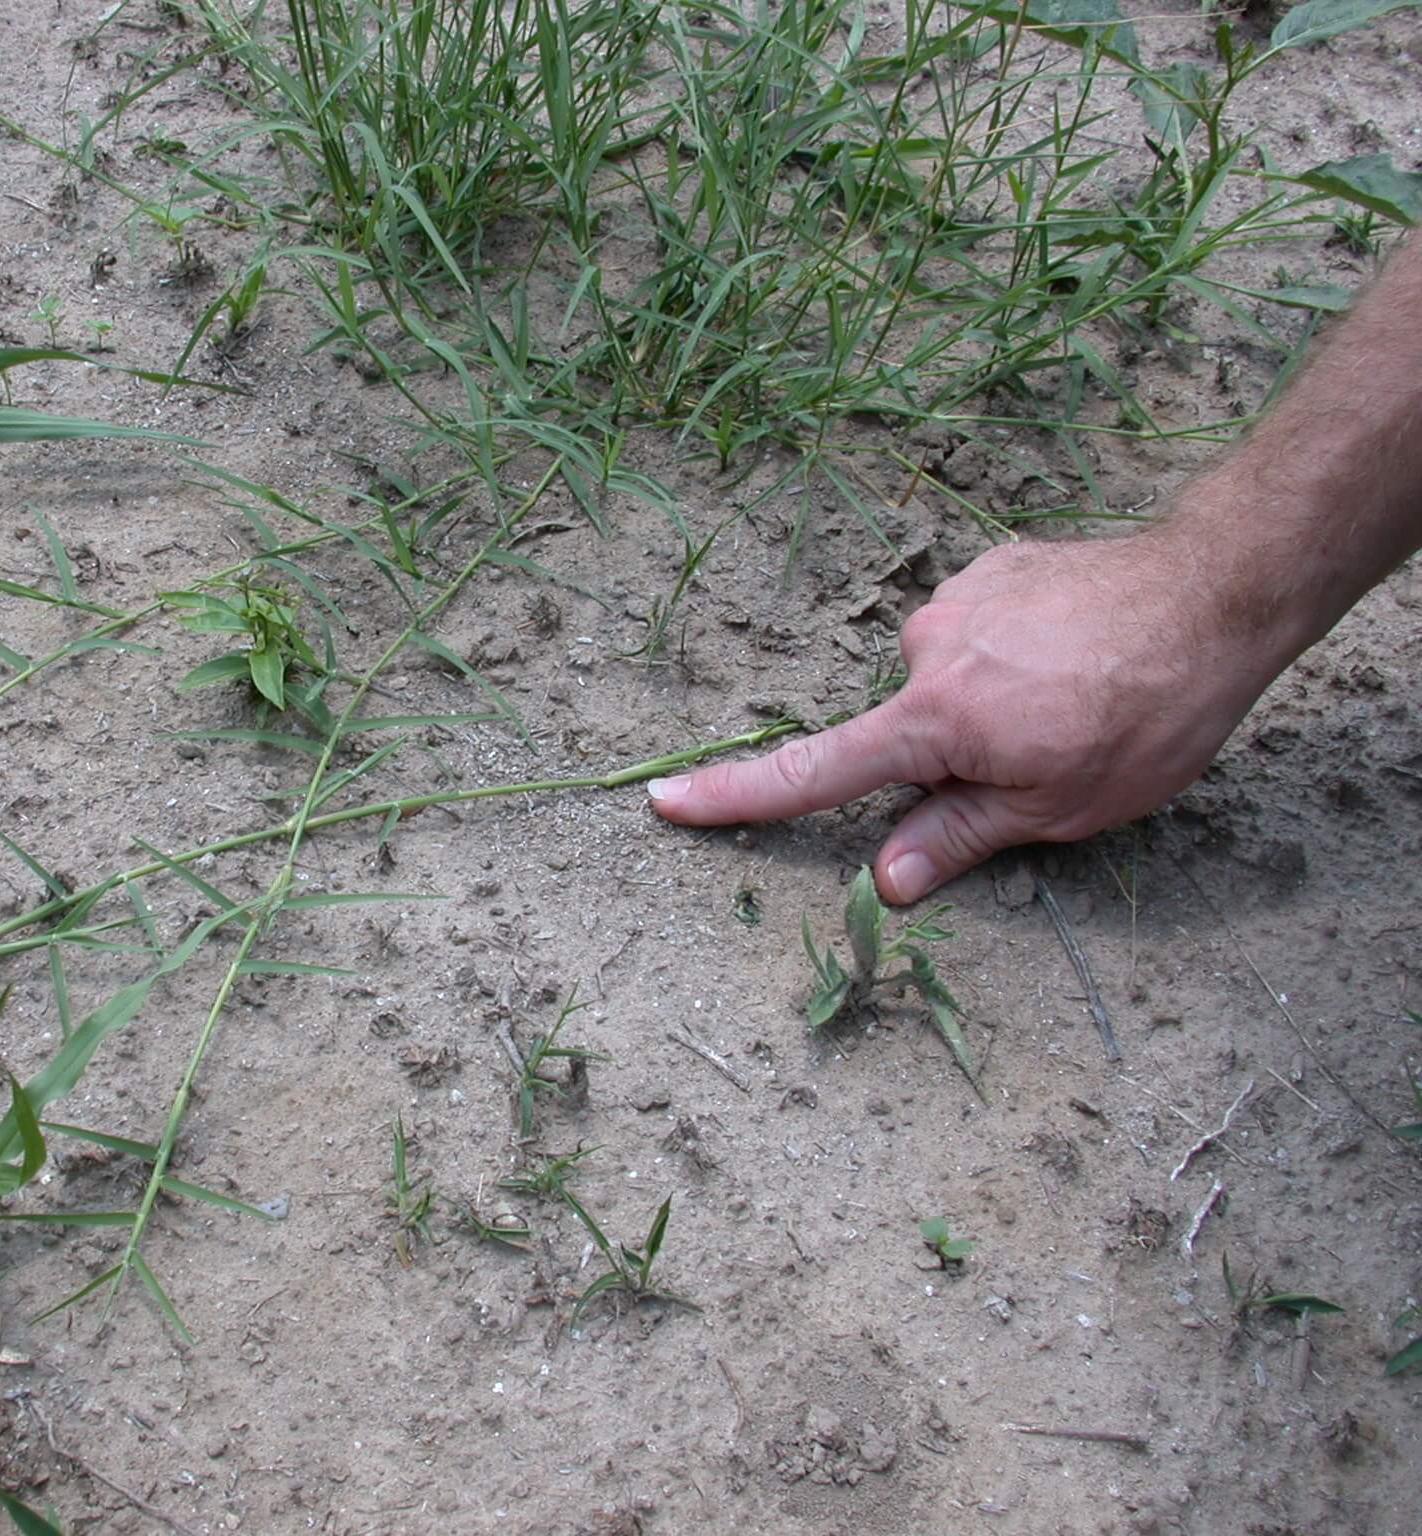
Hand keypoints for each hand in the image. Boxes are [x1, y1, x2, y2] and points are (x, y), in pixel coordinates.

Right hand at [646, 532, 1285, 902]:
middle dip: (956, 754)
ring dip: (994, 699)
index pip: (816, 773)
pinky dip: (1015, 652)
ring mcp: (958, 599)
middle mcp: (926, 650)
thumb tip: (884, 880)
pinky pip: (982, 629)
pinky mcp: (993, 567)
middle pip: (906, 729)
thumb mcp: (1061, 807)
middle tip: (1050, 755)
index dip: (736, 798)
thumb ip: (959, 836)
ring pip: (950, 679)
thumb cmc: (1147, 714)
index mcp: (934, 721)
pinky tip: (1078, 653)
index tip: (665, 802)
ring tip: (1079, 698)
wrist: (1216, 588)